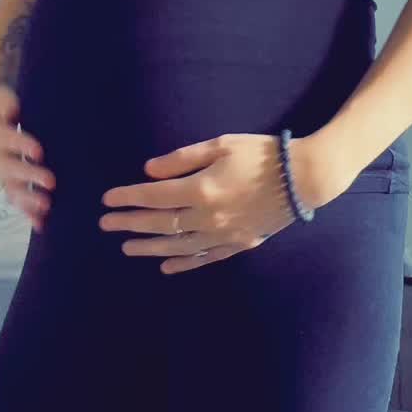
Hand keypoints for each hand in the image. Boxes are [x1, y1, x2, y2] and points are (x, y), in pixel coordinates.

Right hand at [0, 85, 55, 233]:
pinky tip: (40, 224)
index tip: (39, 151)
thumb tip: (12, 111)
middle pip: (7, 168)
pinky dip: (27, 213)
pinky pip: (14, 200)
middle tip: (51, 182)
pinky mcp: (6, 184)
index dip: (20, 144)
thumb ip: (5, 103)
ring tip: (46, 206)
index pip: (4, 138)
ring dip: (27, 199)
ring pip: (9, 188)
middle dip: (28, 175)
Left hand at [98, 132, 312, 274]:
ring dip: (148, 247)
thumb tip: (149, 171)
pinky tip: (165, 266)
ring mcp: (223, 235)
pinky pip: (204, 258)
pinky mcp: (237, 244)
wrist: (305, 178)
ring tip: (126, 247)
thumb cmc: (262, 154)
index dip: (128, 198)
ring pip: (177, 246)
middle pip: (160, 223)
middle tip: (106, 224)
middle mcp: (208, 217)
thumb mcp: (221, 145)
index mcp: (202, 189)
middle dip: (129, 223)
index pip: (154, 196)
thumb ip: (182, 158)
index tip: (108, 199)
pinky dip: (182, 264)